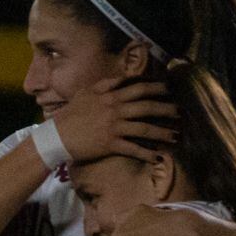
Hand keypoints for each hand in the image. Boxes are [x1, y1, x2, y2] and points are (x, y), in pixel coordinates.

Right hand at [52, 78, 177, 164]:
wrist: (57, 135)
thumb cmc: (71, 114)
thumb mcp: (87, 93)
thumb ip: (106, 84)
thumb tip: (123, 79)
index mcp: (110, 96)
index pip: (139, 88)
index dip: (156, 88)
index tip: (168, 90)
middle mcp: (115, 110)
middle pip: (147, 107)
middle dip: (166, 109)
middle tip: (179, 113)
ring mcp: (114, 127)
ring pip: (144, 129)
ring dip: (162, 132)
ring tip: (175, 136)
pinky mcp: (111, 144)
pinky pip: (133, 149)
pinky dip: (147, 153)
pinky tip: (158, 156)